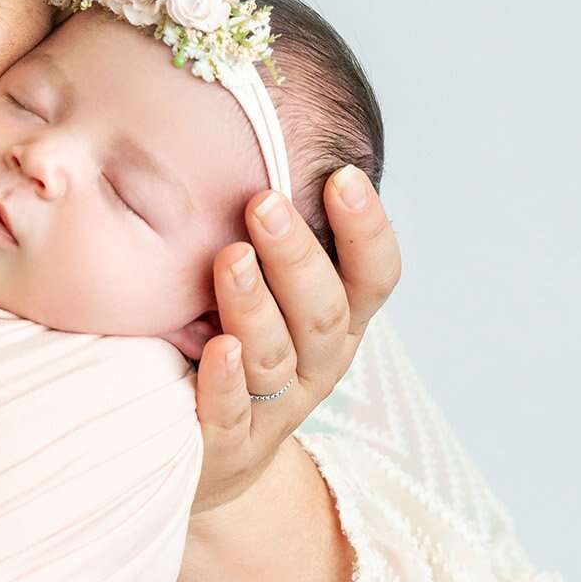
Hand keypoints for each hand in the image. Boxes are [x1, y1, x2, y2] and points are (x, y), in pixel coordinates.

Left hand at [192, 165, 400, 513]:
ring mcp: (275, 411)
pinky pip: (230, 417)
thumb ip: (261, 232)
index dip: (366, 229)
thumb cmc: (234, 348)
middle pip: (324, 312)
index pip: (374, 276)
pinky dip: (225, 383)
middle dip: (298, 256)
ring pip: (276, 358)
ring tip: (230, 257)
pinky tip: (213, 347)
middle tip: (264, 202)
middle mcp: (318, 365)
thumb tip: (243, 124)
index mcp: (336, 322)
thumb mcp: (262, 291)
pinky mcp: (227, 449)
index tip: (344, 176)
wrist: (206, 457)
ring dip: (255, 305)